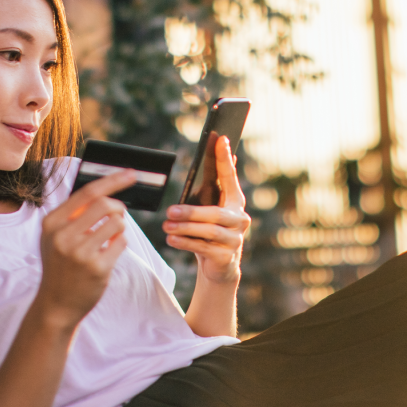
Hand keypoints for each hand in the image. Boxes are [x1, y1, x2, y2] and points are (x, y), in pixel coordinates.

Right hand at [34, 170, 135, 329]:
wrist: (56, 304)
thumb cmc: (61, 265)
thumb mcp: (55, 237)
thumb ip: (73, 214)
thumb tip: (107, 190)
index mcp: (52, 223)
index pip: (87, 193)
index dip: (112, 180)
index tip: (131, 174)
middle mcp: (63, 236)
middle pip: (105, 204)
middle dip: (117, 208)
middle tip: (118, 216)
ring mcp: (80, 253)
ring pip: (117, 223)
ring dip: (119, 227)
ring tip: (109, 238)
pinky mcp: (97, 268)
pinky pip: (121, 243)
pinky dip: (120, 244)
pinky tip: (108, 253)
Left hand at [163, 137, 250, 285]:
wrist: (219, 267)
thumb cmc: (210, 232)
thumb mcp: (209, 210)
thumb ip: (211, 190)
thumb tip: (212, 161)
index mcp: (235, 202)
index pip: (230, 177)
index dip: (225, 159)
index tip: (221, 139)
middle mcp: (240, 219)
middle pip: (214, 213)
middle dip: (190, 212)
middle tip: (169, 211)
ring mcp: (235, 239)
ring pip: (208, 231)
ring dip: (185, 228)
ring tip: (166, 226)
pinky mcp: (226, 256)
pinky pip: (203, 248)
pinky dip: (185, 243)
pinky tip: (172, 240)